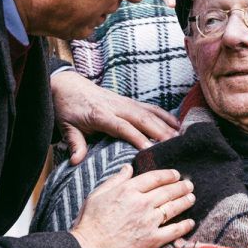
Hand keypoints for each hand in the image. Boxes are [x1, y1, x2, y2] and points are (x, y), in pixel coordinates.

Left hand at [51, 71, 179, 163]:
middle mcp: (116, 106)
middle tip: (175, 146)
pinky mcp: (129, 101)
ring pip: (149, 112)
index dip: (136, 137)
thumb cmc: (67, 108)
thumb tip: (76, 162)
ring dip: (166, 124)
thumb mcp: (66, 126)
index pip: (121, 127)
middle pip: (141, 118)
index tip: (149, 149)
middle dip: (159, 132)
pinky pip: (150, 107)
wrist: (67, 85)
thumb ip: (74, 144)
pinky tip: (177, 124)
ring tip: (181, 138)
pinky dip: (164, 115)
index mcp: (100, 114)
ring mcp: (125, 102)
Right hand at [71, 165, 195, 247]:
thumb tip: (128, 167)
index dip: (168, 175)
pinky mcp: (152, 239)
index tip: (175, 174)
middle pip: (167, 191)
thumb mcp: (97, 194)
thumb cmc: (90, 222)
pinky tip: (190, 222)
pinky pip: (173, 231)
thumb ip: (115, 180)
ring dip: (185, 201)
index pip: (154, 178)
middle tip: (189, 185)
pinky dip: (184, 226)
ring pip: (173, 207)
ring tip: (192, 198)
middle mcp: (141, 203)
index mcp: (128, 190)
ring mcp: (148, 221)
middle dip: (181, 186)